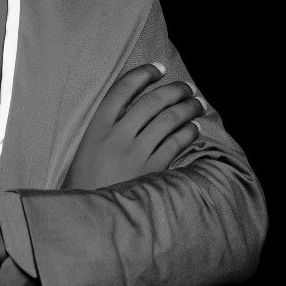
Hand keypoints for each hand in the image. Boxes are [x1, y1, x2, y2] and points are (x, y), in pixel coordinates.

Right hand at [62, 63, 206, 189]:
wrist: (90, 218)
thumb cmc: (87, 181)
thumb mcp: (88, 147)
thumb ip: (108, 126)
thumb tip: (138, 104)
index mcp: (97, 127)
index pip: (123, 89)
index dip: (143, 74)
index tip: (159, 68)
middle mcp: (117, 136)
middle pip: (151, 102)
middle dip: (174, 89)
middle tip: (187, 86)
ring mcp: (135, 154)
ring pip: (168, 120)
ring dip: (187, 108)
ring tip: (198, 103)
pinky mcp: (152, 171)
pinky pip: (176, 144)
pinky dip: (189, 131)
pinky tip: (195, 127)